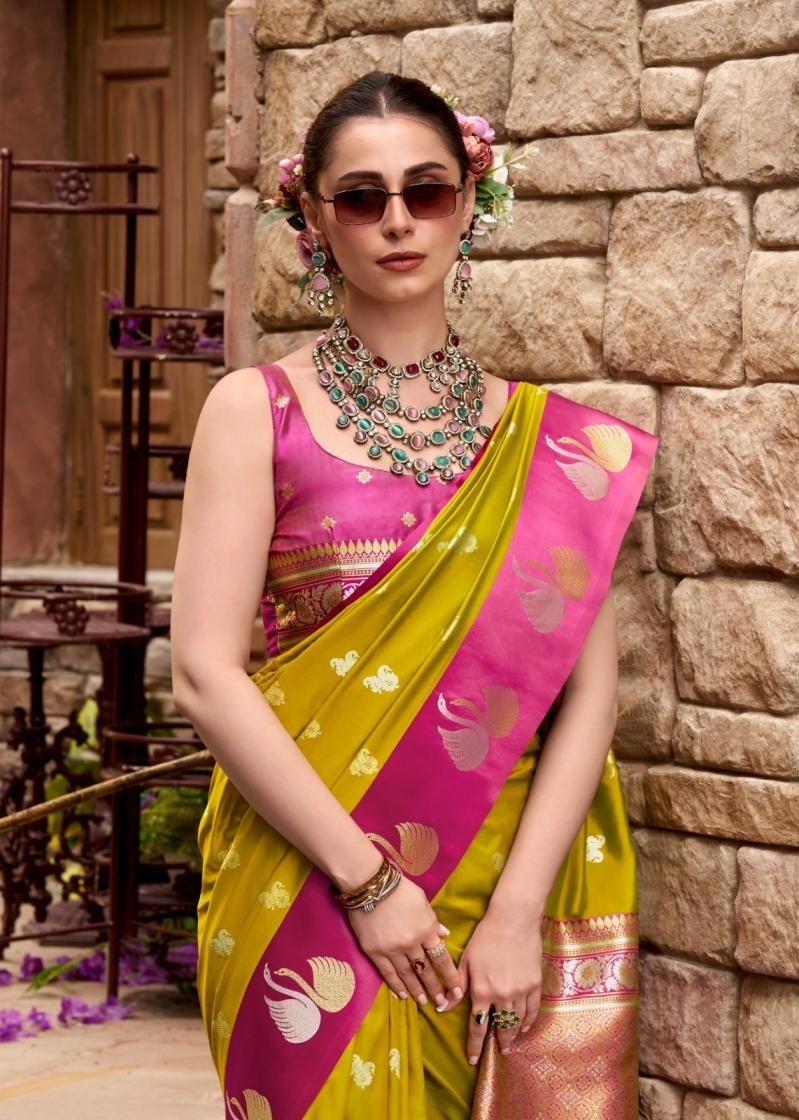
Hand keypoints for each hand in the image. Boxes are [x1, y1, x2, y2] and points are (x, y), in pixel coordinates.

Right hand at [346, 876, 463, 1010]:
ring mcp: (392, 949)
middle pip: (426, 971)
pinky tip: (402, 995)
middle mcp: (412, 943)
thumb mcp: (422, 901)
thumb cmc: (399, 889)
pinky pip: (388, 973)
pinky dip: (396, 985)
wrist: (370, 885)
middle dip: (435, 989)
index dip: (450, 976)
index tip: (457, 990)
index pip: (442, 958)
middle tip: (442, 1004)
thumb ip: (433, 920)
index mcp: (426, 929)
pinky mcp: (375, 952)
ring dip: (417, 991)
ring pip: (408, 975)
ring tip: (424, 1002)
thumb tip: (444, 935)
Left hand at [459, 909, 542, 1064]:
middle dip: (499, 1043)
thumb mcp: (466, 960)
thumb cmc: (485, 937)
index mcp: (481, 991)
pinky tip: (525, 1026)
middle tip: (500, 1052)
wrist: (513, 920)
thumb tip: (443, 1007)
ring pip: (517, 1021)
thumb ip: (457, 986)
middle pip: (501, 1028)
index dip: (475, 1046)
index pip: (478, 1026)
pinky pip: (533, 1009)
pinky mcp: (535, 984)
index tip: (473, 1060)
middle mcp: (501, 996)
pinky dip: (529, 1021)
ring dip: (514, 1034)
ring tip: (511, 1042)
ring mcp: (520, 991)